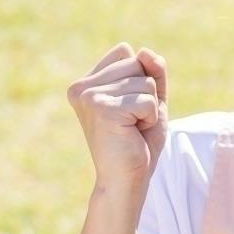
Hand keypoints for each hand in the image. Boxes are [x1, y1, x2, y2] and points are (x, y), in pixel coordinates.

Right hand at [67, 43, 167, 188]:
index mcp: (86, 83)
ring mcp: (89, 96)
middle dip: (146, 93)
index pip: (126, 52)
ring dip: (149, 108)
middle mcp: (81, 87)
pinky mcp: (102, 108)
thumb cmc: (138, 144)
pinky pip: (146, 99)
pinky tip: (133, 134)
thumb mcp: (151, 100)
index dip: (140, 80)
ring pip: (144, 81)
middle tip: (131, 123)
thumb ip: (153, 72)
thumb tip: (145, 52)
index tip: (127, 110)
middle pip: (136, 62)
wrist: (126, 182)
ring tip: (132, 129)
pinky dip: (149, 118)